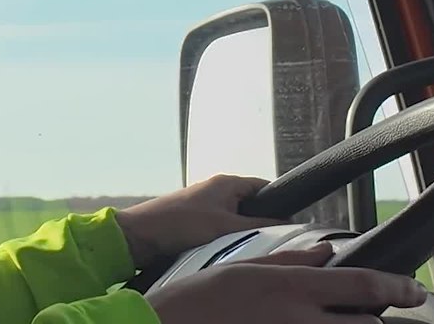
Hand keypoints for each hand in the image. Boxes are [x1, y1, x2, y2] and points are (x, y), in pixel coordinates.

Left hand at [115, 174, 285, 267]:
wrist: (140, 235)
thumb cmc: (179, 223)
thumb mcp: (226, 226)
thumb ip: (260, 225)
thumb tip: (287, 224)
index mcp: (227, 183)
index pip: (264, 187)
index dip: (280, 202)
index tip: (293, 221)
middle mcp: (217, 190)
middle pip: (252, 204)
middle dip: (261, 221)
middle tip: (271, 240)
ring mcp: (205, 205)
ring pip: (236, 219)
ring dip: (241, 232)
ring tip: (248, 246)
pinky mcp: (195, 220)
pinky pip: (220, 228)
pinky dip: (226, 237)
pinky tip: (228, 250)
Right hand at [145, 244, 427, 323]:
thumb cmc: (196, 301)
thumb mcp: (241, 267)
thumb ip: (290, 260)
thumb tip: (326, 253)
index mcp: (290, 288)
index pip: (364, 287)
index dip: (399, 288)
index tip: (413, 290)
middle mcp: (300, 321)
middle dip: (371, 320)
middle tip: (363, 313)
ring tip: (328, 321)